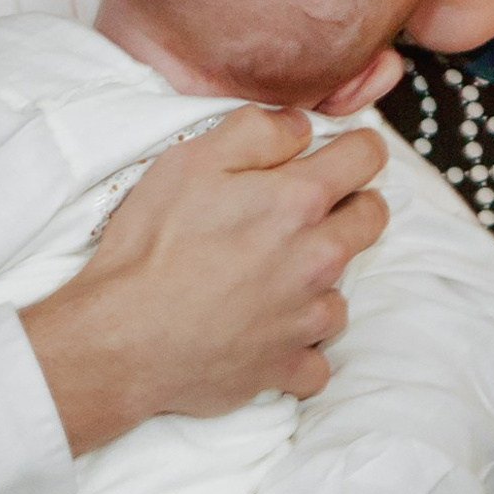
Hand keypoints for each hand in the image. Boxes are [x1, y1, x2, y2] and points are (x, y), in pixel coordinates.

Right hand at [23, 109, 386, 452]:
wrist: (121, 338)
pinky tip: (262, 334)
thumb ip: (257, 131)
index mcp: (299, 201)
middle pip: (372, 220)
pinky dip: (296, 347)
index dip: (356, 148)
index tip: (342, 154)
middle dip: (350, 206)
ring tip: (266, 280)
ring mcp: (306, 318)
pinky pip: (316, 358)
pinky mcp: (287, 366)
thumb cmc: (152, 245)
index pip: (367, 158)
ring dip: (316, 283)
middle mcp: (317, 259)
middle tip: (302, 213)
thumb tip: (300, 127)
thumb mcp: (191, 160)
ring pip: (340, 291)